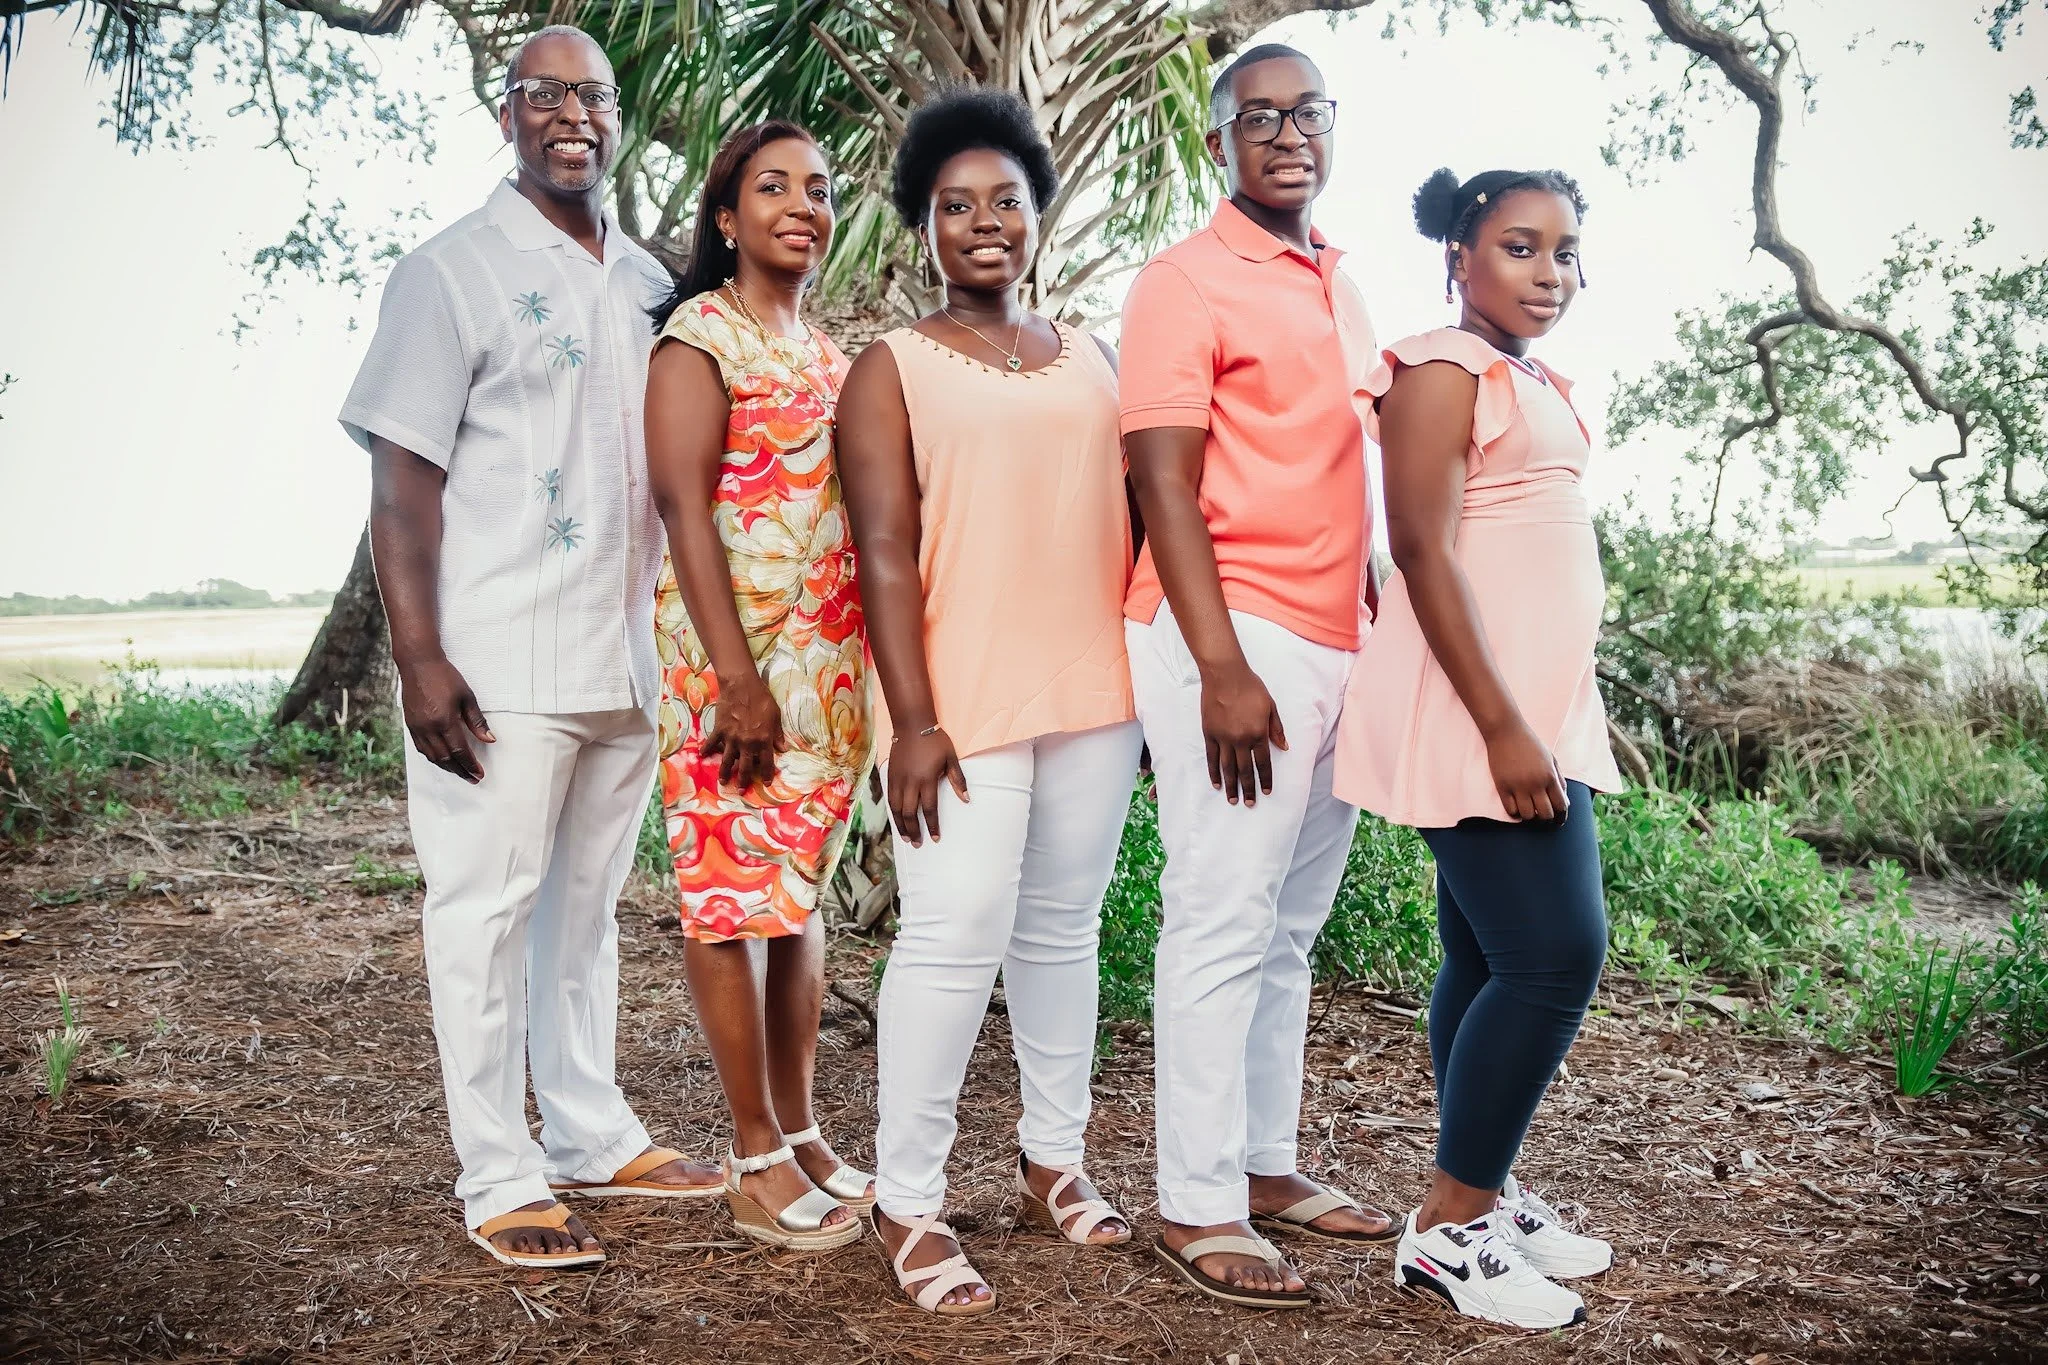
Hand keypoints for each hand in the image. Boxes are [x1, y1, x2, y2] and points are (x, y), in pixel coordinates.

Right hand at [399, 656, 493, 782]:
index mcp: (445, 721)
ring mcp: (417, 728)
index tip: (479, 774)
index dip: (470, 765)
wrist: (418, 664)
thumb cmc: (445, 677)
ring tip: (460, 772)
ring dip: (447, 767)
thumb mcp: (467, 696)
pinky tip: (442, 760)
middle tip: (473, 778)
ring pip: (432, 756)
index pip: (460, 751)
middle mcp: (429, 728)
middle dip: (460, 770)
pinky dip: (434, 758)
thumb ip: (477, 721)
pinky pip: (422, 748)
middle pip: (446, 758)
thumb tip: (489, 740)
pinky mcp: (410, 725)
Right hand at [704, 674, 783, 791]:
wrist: (741, 685)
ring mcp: (732, 738)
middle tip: (741, 791)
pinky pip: (712, 743)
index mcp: (764, 739)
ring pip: (728, 761)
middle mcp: (747, 743)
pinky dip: (706, 750)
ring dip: (725, 772)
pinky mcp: (719, 730)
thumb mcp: (775, 715)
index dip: (767, 774)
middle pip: (746, 767)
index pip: (767, 762)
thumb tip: (783, 748)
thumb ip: (778, 734)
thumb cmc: (762, 698)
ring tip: (724, 782)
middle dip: (744, 781)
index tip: (767, 782)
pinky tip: (702, 755)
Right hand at [887, 728, 967, 846]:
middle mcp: (910, 782)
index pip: (930, 809)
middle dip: (914, 831)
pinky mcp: (890, 775)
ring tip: (906, 838)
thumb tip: (967, 800)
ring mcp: (898, 779)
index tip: (935, 838)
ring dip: (901, 825)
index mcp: (927, 780)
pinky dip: (893, 812)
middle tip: (918, 844)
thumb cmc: (935, 741)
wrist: (912, 725)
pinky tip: (896, 819)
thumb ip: (958, 780)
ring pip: (897, 809)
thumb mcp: (951, 758)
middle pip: (910, 813)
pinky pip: (890, 799)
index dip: (932, 825)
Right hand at [1199, 660, 1287, 806]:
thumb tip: (1283, 748)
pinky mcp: (1209, 734)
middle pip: (1244, 770)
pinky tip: (1216, 783)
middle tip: (1250, 804)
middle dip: (1248, 789)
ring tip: (1232, 800)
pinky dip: (1214, 772)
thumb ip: (1276, 728)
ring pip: (1227, 768)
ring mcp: (1223, 738)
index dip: (1265, 779)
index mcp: (1258, 733)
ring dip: (1230, 786)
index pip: (1263, 763)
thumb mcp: (1270, 706)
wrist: (1225, 674)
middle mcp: (1240, 739)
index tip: (1266, 792)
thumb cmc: (1250, 687)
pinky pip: (1212, 758)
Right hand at [1484, 721, 1567, 821]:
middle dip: (1545, 817)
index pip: (1560, 805)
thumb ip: (1559, 780)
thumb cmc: (1530, 743)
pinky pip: (1510, 809)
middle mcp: (1535, 783)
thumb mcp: (1550, 758)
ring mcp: (1518, 786)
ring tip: (1528, 808)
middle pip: (1545, 814)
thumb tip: (1564, 801)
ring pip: (1527, 815)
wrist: (1506, 731)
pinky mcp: (1502, 786)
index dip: (1561, 815)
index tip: (1558, 819)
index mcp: (1549, 776)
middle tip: (1541, 814)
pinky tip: (1516, 805)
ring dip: (1529, 815)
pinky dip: (1515, 812)